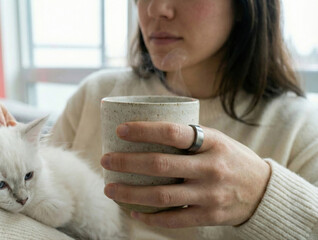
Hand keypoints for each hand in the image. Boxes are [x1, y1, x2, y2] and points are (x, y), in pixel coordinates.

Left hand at [100, 122, 270, 227]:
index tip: (120, 130)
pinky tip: (133, 211)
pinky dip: (150, 217)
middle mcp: (211, 168)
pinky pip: (174, 219)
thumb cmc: (229, 158)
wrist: (262, 190)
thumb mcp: (216, 139)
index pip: (173, 133)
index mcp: (212, 142)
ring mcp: (210, 195)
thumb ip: (188, 137)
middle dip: (127, 163)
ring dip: (130, 193)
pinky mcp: (209, 216)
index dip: (144, 130)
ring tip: (110, 188)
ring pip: (161, 196)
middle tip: (106, 160)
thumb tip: (144, 128)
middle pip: (160, 165)